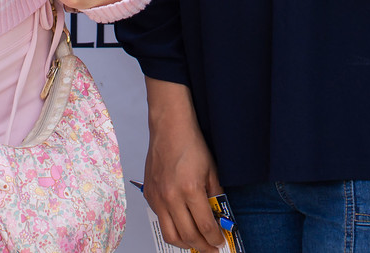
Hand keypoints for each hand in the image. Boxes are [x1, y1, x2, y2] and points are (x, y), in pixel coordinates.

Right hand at [145, 79, 226, 251]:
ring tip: (197, 243)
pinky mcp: (149, 195)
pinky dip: (172, 228)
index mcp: (190, 190)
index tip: (220, 242)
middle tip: (211, 248)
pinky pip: (161, 220)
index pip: (205, 226)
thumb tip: (220, 216)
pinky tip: (182, 225)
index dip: (215, 238)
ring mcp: (158, 197)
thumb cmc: (191, 144)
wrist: (169, 129)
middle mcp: (171, 197)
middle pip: (188, 236)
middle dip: (202, 247)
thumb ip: (215, 196)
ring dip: (185, 243)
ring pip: (170, 234)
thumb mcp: (211, 170)